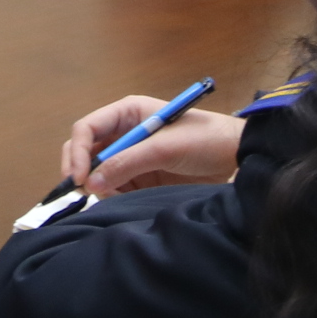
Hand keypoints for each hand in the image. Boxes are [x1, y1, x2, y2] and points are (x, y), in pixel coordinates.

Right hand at [60, 95, 242, 195]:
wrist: (238, 157)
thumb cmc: (204, 139)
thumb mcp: (165, 148)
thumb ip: (127, 162)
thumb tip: (92, 182)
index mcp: (126, 114)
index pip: (87, 129)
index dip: (78, 152)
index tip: (79, 178)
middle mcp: (123, 133)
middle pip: (86, 150)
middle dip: (81, 170)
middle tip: (82, 192)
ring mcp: (132, 157)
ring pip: (98, 172)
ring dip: (97, 186)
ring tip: (110, 199)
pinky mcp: (142, 178)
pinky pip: (115, 187)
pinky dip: (111, 196)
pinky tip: (118, 203)